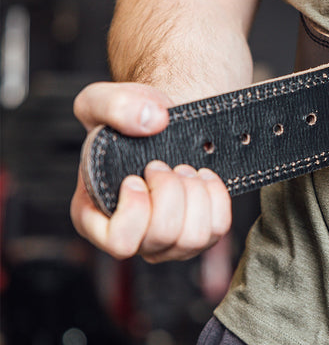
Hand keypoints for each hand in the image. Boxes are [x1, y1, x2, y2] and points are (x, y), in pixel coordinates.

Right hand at [70, 82, 231, 261]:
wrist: (162, 124)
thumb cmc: (128, 120)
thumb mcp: (102, 101)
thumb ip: (115, 105)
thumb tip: (153, 120)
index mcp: (94, 217)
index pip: (120, 242)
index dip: (136, 210)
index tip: (138, 176)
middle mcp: (134, 236)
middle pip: (162, 237)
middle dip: (170, 193)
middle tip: (164, 164)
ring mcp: (167, 240)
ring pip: (194, 239)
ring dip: (196, 196)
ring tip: (185, 169)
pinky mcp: (198, 232)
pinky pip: (218, 229)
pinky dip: (217, 198)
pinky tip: (204, 175)